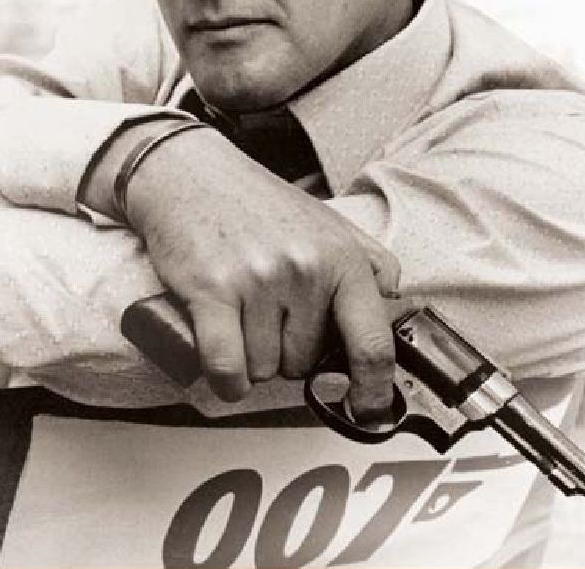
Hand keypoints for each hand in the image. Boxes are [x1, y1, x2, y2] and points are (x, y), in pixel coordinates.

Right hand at [125, 127, 400, 420]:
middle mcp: (305, 269)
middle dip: (286, 352)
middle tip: (268, 314)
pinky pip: (228, 369)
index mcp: (341, 256)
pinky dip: (226, 380)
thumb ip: (368, 262)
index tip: (369, 411)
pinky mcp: (211, 291)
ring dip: (251, 360)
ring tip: (240, 315)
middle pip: (305, 364)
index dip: (374, 390)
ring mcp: (258, 280)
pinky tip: (225, 366)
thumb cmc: (257, 203)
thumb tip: (394, 304)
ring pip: (264, 369)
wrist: (190, 175)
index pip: (372, 342)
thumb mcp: (327, 222)